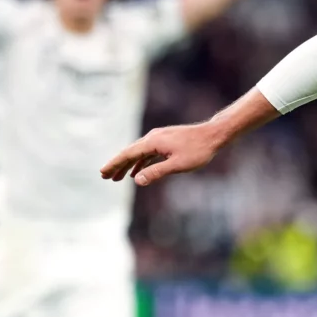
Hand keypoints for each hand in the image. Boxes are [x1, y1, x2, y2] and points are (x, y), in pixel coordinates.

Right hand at [102, 121, 225, 186]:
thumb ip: (156, 172)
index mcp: (152, 142)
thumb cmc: (198, 151)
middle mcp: (152, 138)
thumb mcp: (177, 165)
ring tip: (118, 178)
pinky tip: (137, 172)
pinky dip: (140, 162)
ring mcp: (159, 138)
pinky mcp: (165, 141)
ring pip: (138, 153)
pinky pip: (148, 153)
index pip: (128, 155)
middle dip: (117, 165)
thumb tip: (136, 181)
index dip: (114, 164)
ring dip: (128, 165)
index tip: (103, 173)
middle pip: (130, 153)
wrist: (213, 135)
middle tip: (105, 177)